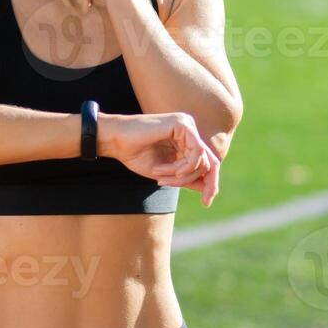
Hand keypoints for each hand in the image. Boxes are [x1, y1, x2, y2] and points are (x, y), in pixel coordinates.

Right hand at [100, 112, 220, 207]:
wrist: (115, 141)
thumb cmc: (136, 155)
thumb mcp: (166, 173)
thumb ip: (186, 177)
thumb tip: (208, 189)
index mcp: (187, 141)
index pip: (208, 162)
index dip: (211, 183)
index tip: (206, 203)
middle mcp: (190, 131)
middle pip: (212, 161)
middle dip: (209, 183)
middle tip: (205, 201)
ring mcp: (188, 125)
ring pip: (203, 160)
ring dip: (182, 175)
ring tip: (160, 176)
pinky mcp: (183, 124)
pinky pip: (196, 152)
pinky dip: (184, 167)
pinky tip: (166, 170)